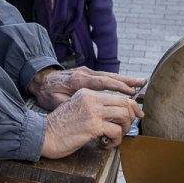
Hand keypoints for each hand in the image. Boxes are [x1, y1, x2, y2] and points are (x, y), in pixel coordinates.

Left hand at [28, 67, 145, 110]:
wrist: (41, 80)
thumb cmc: (48, 93)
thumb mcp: (56, 101)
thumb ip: (71, 104)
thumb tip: (85, 111)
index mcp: (78, 80)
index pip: (101, 82)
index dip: (117, 87)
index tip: (130, 92)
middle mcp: (85, 73)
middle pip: (109, 76)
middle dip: (127, 81)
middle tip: (142, 84)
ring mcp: (87, 72)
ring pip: (109, 75)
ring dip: (125, 79)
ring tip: (141, 82)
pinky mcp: (87, 73)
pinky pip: (105, 76)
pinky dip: (117, 80)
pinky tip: (127, 84)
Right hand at [41, 89, 143, 158]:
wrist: (43, 136)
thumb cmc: (59, 127)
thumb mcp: (75, 107)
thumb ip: (92, 107)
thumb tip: (113, 114)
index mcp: (87, 93)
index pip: (117, 95)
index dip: (131, 106)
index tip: (137, 114)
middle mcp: (91, 99)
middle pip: (124, 103)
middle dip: (131, 117)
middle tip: (127, 129)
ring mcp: (92, 111)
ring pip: (123, 115)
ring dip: (124, 129)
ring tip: (116, 137)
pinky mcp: (92, 126)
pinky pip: (116, 130)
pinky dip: (117, 140)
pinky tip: (107, 144)